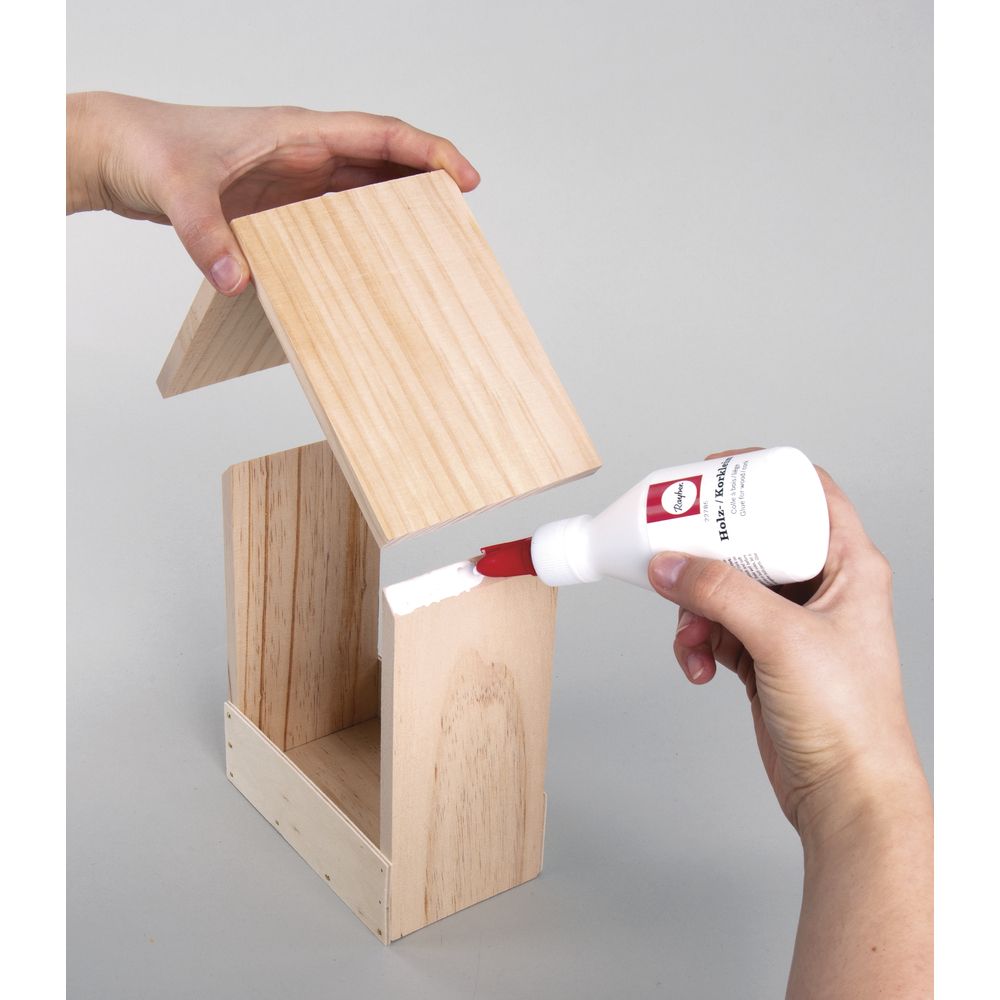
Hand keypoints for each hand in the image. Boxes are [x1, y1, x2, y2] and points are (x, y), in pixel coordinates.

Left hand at [66, 92, 479, 294]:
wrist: (118, 154)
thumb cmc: (148, 148)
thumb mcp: (177, 191)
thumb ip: (207, 236)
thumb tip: (239, 280)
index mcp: (295, 132)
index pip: (379, 134)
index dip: (427, 152)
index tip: (462, 177)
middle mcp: (304, 153)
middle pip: (386, 161)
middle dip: (430, 184)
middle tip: (464, 219)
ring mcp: (295, 179)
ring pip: (367, 189)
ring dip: (402, 211)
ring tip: (437, 244)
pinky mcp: (282, 205)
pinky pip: (339, 217)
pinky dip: (366, 232)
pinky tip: (380, 260)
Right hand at [647, 451, 926, 844]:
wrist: (844, 793)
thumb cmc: (849, 718)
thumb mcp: (782, 639)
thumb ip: (721, 594)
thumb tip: (670, 563)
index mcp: (849, 566)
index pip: (807, 493)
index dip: (760, 475)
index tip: (713, 474)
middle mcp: (821, 588)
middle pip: (753, 539)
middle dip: (707, 551)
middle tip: (673, 548)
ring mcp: (789, 623)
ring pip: (724, 587)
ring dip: (694, 608)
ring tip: (689, 636)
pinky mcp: (763, 655)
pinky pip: (715, 628)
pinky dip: (696, 643)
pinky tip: (696, 666)